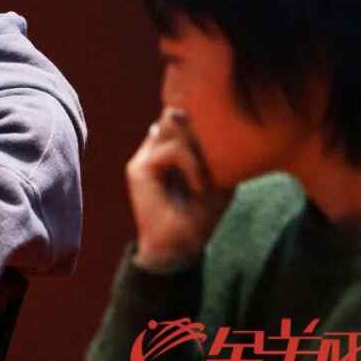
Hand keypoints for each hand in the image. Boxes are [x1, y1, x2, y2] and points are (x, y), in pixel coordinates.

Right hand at [125, 108, 231, 271]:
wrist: (180, 247)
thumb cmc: (201, 216)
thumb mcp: (218, 178)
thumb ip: (215, 152)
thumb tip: (221, 128)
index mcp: (168, 150)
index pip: (178, 117)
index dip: (197, 115)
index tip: (221, 126)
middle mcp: (153, 150)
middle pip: (172, 114)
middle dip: (197, 124)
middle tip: (216, 145)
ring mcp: (143, 157)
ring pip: (171, 124)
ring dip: (197, 145)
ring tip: (208, 173)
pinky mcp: (139, 168)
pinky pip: (172, 150)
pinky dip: (192, 164)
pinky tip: (199, 186)